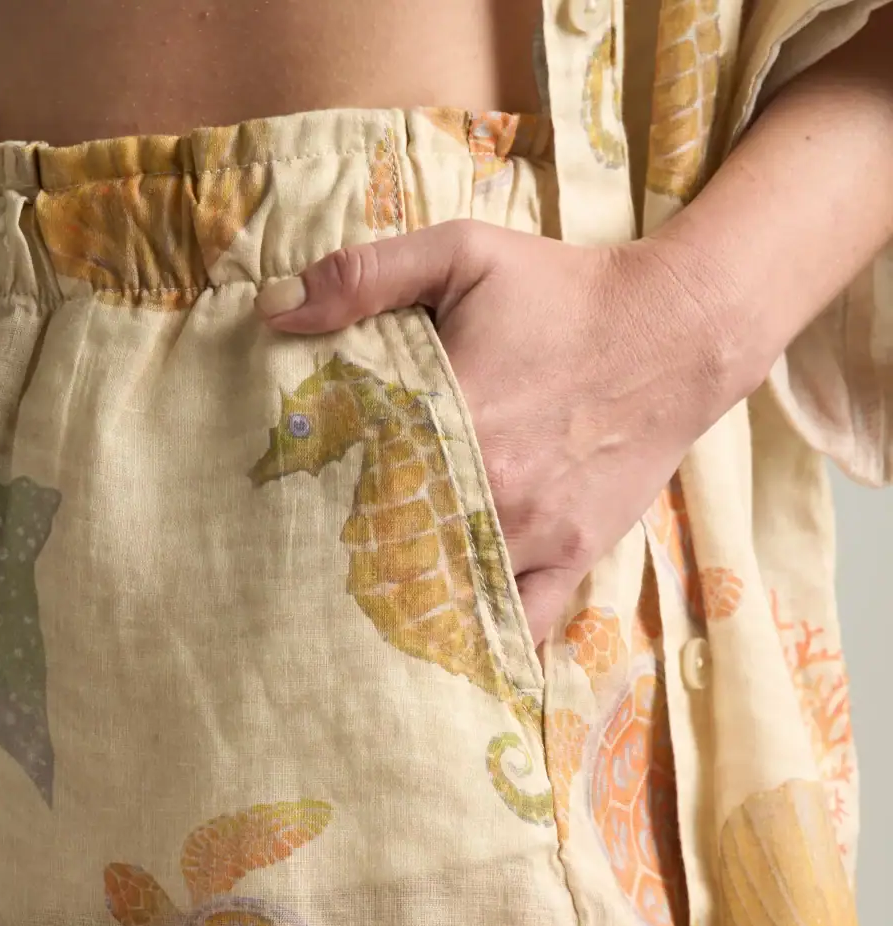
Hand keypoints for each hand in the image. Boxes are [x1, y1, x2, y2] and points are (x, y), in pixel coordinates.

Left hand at [256, 220, 742, 643]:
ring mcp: (533, 533)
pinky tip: (442, 644)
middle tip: (301, 571)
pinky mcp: (570, 559)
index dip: (309, 497)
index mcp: (453, 416)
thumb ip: (365, 275)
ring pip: (449, 597)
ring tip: (359, 615)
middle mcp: (491, 490)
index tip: (280, 504)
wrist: (679, 332)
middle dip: (346, 562)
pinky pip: (518, 625)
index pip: (353, 478)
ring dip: (405, 608)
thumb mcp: (463, 254)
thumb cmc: (566, 291)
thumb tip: (273, 311)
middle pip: (390, 550)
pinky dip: (479, 639)